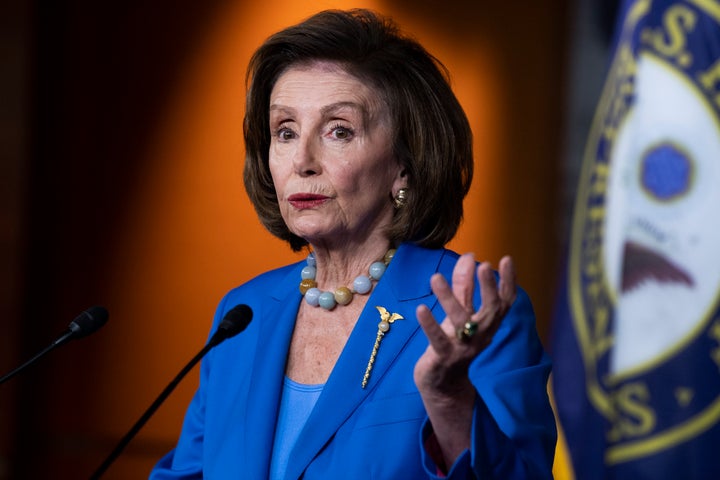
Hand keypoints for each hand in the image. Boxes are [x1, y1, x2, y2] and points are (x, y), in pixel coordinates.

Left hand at [414, 253, 516, 393]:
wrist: (443, 384)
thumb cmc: (453, 343)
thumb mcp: (460, 314)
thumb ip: (465, 287)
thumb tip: (469, 256)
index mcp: (488, 323)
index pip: (505, 302)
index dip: (508, 282)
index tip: (506, 259)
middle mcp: (481, 335)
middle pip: (491, 311)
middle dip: (489, 288)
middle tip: (483, 265)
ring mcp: (464, 348)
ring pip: (461, 322)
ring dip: (449, 299)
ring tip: (435, 277)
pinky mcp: (444, 358)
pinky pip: (438, 340)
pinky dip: (430, 325)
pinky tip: (420, 309)